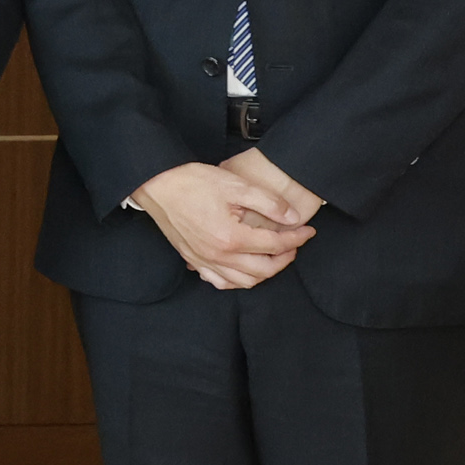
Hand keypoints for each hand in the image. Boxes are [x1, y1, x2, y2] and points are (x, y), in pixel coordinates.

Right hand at [134, 157, 315, 289]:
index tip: (308, 231)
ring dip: (264, 272)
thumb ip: (269, 202)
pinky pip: (219, 282)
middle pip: (264, 270)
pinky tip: (243, 267)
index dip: (297, 239)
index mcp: (231, 237)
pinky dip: (237, 280)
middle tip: (294, 244)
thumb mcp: (236, 185)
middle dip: (285, 259)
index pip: (275, 245)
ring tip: (273, 256)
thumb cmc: (191, 182)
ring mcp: (204, 261)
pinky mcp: (193, 260)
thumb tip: (293, 217)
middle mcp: (218, 256)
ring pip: (244, 282)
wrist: (156, 185)